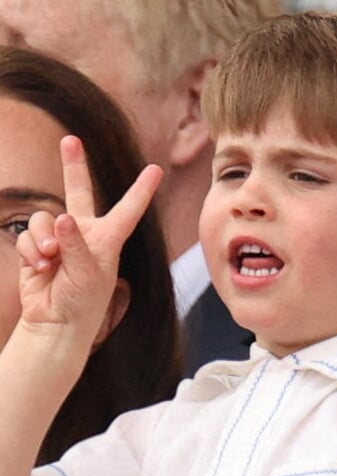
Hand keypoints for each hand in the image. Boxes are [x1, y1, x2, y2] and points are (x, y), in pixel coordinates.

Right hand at [16, 135, 161, 342]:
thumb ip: (76, 244)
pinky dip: (32, 250)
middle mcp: (86, 234)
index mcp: (109, 239)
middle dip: (73, 166)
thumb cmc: (84, 303)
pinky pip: (29, 235)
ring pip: (44, 218)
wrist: (56, 323)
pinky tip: (40, 268)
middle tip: (69, 140)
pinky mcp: (38, 247)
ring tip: (51, 262)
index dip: (142, 190)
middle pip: (78, 192)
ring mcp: (60, 239)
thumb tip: (61, 218)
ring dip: (44, 240)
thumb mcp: (89, 274)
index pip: (128, 210)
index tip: (157, 169)